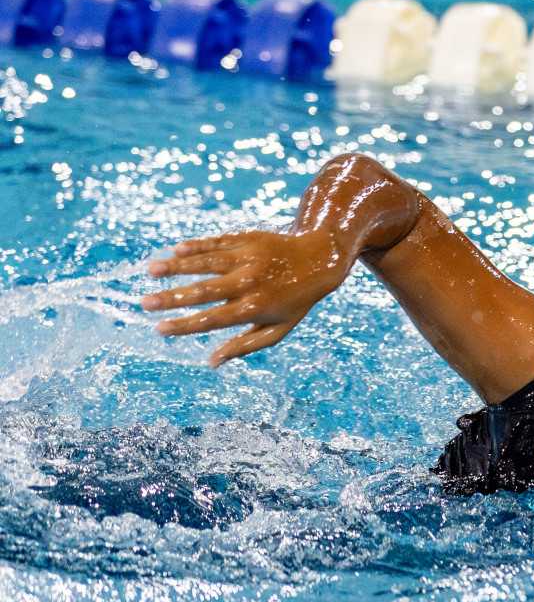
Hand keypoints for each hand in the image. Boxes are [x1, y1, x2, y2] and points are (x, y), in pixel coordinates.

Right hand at [141, 229, 353, 366]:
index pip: (213, 319)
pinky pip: (217, 242)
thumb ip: (244, 345)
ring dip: (177, 267)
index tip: (160, 329)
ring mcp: (248, 258)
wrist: (320, 259)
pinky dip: (196, 246)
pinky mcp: (248, 239)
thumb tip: (212, 362)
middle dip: (172, 298)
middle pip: (205, 291)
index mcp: (255, 308)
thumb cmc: (295, 300)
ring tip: (151, 271)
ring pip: (207, 263)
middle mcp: (250, 282)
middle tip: (145, 303)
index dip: (185, 325)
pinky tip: (175, 250)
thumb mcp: (278, 329)